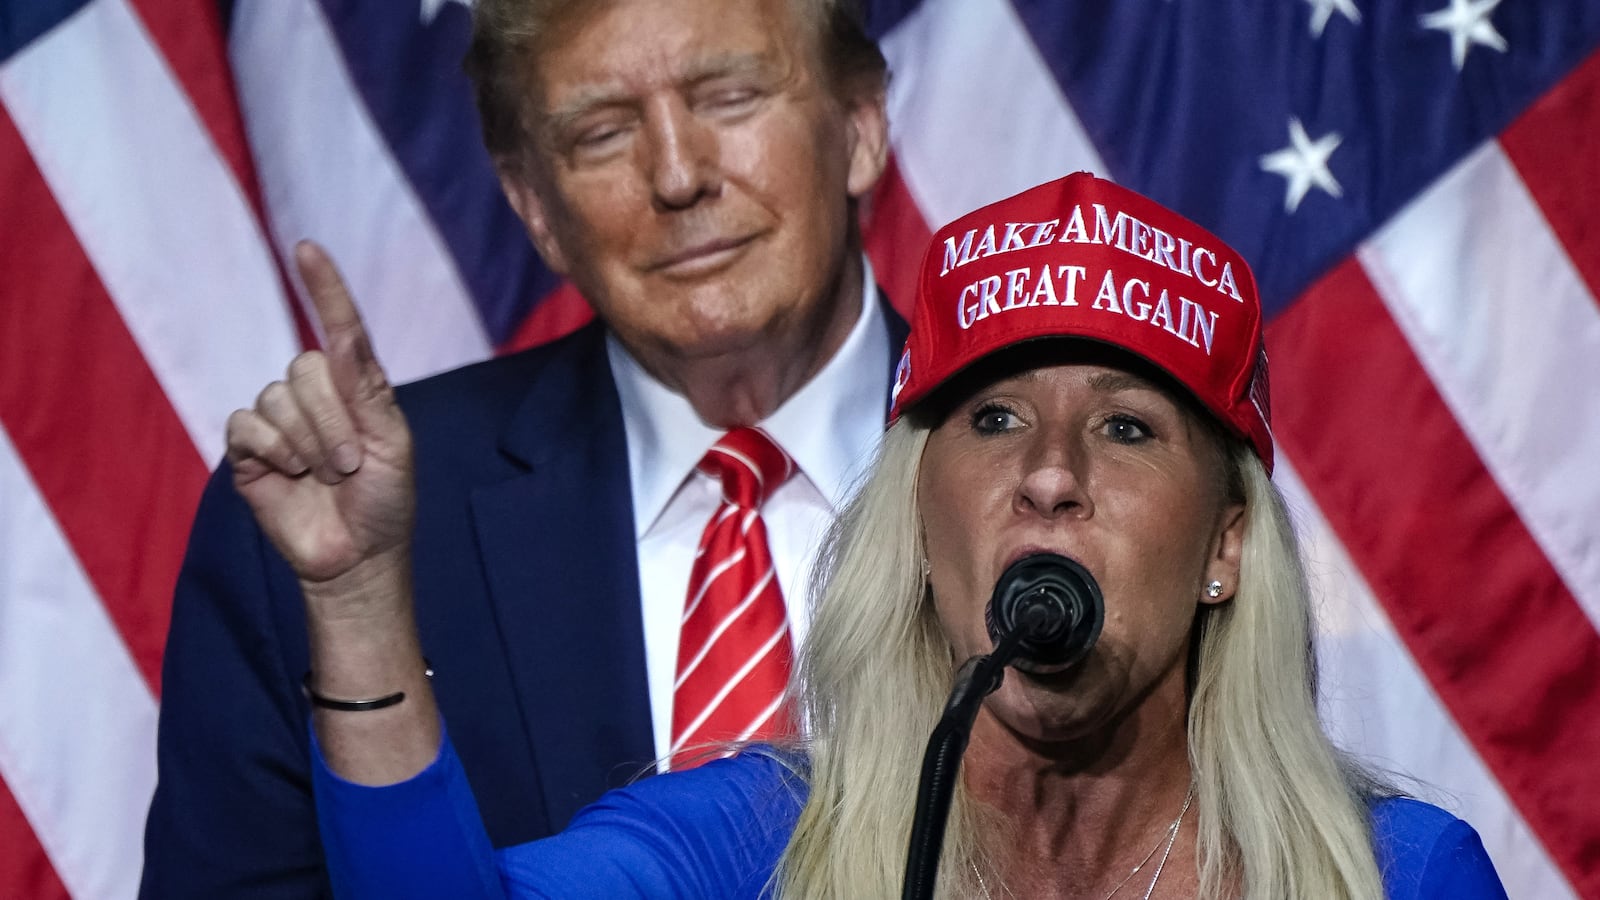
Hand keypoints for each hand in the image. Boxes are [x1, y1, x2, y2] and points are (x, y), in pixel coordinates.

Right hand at [225, 242, 414, 591]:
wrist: (357, 555)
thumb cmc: (385, 499)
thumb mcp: (392, 441)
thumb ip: (365, 388)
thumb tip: (341, 334)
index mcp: (356, 385)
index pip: (339, 327)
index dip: (324, 288)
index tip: (308, 248)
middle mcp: (315, 393)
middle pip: (303, 368)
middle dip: (331, 422)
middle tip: (351, 465)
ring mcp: (279, 419)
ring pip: (276, 399)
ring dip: (307, 444)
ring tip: (326, 476)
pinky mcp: (248, 448)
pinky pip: (247, 425)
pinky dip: (274, 452)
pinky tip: (290, 476)